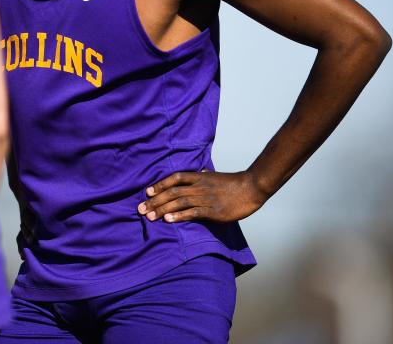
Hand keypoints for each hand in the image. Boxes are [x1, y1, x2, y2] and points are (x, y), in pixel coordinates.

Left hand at [137, 170, 266, 222]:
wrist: (252, 188)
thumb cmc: (234, 184)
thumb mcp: (215, 177)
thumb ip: (204, 177)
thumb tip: (197, 173)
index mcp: (199, 177)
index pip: (175, 178)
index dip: (160, 184)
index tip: (147, 192)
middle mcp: (199, 186)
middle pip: (172, 192)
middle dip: (155, 200)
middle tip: (141, 209)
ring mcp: (206, 198)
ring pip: (179, 202)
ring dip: (162, 209)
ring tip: (150, 216)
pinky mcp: (213, 210)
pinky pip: (192, 212)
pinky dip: (179, 216)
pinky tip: (169, 220)